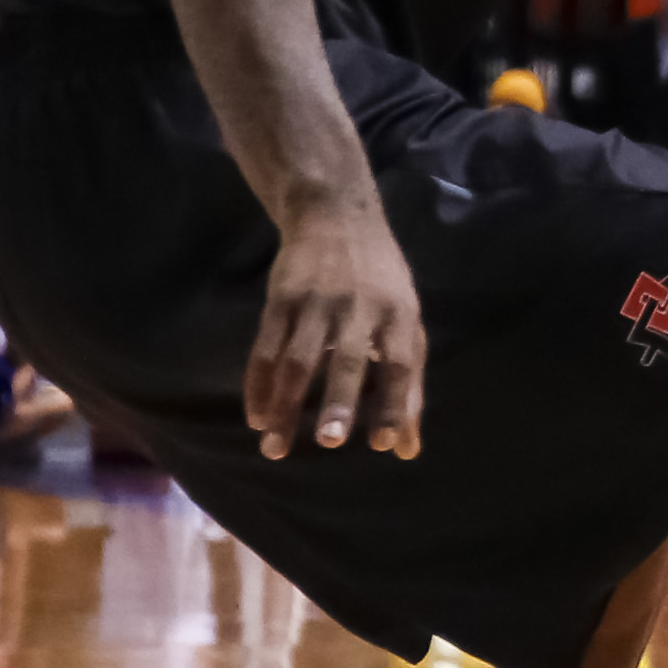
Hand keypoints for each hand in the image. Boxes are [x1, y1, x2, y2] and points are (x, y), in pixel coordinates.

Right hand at [244, 193, 423, 460]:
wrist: (337, 216)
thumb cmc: (381, 283)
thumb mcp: (405, 323)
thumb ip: (409, 386)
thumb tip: (407, 450)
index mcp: (398, 313)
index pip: (401, 362)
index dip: (395, 402)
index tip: (386, 443)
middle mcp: (358, 307)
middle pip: (347, 359)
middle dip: (339, 400)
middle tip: (330, 442)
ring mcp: (316, 302)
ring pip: (296, 359)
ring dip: (284, 404)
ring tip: (275, 447)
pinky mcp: (280, 299)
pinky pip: (265, 348)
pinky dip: (257, 385)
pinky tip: (257, 417)